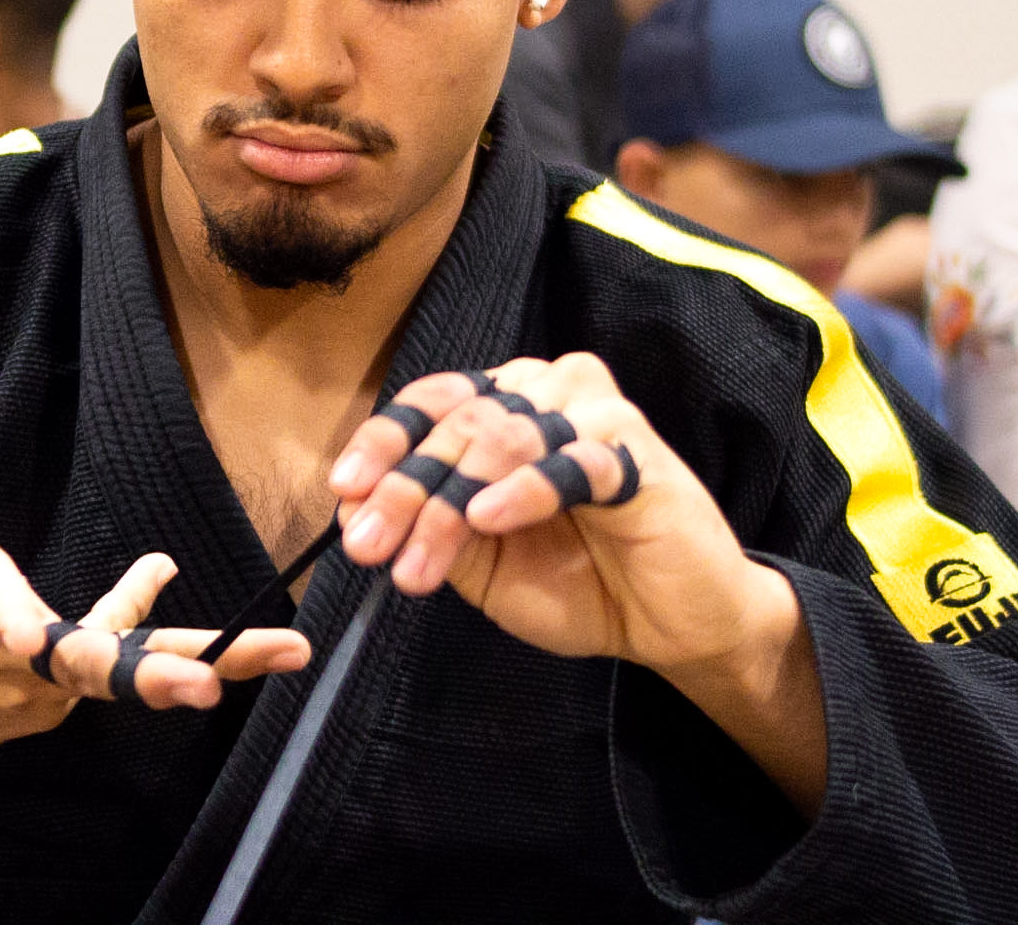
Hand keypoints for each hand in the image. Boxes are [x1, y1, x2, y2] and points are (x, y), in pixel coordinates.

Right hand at [0, 359, 308, 766]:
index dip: (17, 627)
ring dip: (189, 659)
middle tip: (215, 686)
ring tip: (282, 650)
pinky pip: (102, 675)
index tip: (29, 638)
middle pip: (89, 673)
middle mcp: (8, 661)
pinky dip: (139, 644)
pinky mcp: (42, 716)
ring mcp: (29, 699)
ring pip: (115, 674)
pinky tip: (156, 579)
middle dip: (159, 679)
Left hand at [326, 353, 824, 809]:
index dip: (384, 443)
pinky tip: (487, 517)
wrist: (673, 625)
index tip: (344, 490)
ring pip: (504, 436)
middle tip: (369, 548)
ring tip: (418, 564)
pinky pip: (575, 460)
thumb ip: (431, 527)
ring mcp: (595, 417)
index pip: (432, 404)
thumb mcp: (485, 566)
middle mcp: (547, 393)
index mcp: (507, 407)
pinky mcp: (639, 455)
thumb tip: (353, 505)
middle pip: (459, 423)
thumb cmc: (581, 585)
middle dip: (405, 490)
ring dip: (449, 501)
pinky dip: (525, 487)